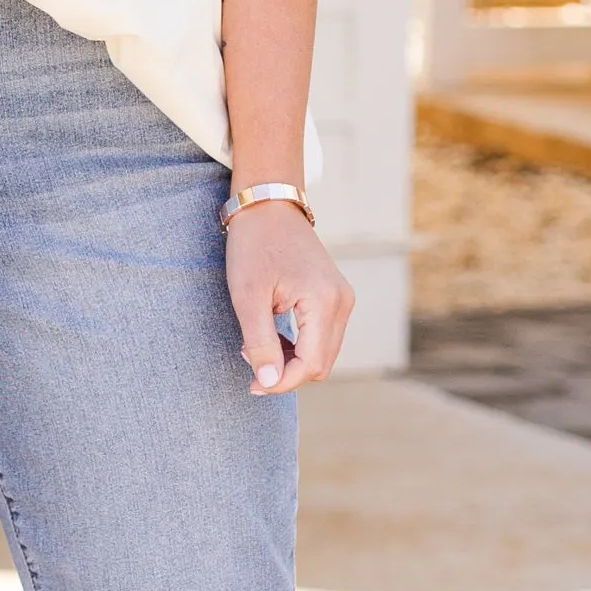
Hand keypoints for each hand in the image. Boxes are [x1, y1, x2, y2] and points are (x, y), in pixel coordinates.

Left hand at [224, 199, 354, 394]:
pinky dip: (299, 345)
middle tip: (249, 358)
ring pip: (323, 353)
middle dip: (286, 372)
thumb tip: (268, 382)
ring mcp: (342, 298)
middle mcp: (342, 302)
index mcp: (325, 302)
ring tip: (256, 345)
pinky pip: (322, 336)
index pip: (311, 365)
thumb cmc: (253, 246)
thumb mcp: (248, 297)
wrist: (268, 206)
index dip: (282, 382)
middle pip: (321, 364)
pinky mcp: (336, 296)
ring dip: (291, 360)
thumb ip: (261, 343)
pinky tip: (272, 335)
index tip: (252, 384)